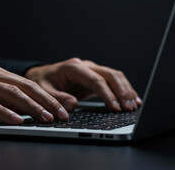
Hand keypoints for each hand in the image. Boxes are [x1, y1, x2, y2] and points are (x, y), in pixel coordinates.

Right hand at [0, 65, 68, 123]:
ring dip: (31, 107)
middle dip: (46, 101)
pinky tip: (17, 120)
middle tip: (62, 114)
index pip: (27, 84)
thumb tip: (24, 111)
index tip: (63, 108)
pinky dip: (5, 112)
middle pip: (24, 86)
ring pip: (10, 93)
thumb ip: (0, 97)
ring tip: (46, 118)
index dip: (47, 96)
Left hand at [25, 58, 141, 111]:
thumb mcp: (42, 91)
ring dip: (126, 90)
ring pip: (115, 76)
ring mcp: (92, 70)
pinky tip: (132, 100)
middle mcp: (85, 66)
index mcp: (73, 67)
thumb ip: (56, 98)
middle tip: (129, 108)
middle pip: (110, 75)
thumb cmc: (41, 83)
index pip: (95, 79)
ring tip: (134, 106)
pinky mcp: (96, 78)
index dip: (107, 94)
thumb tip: (72, 104)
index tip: (115, 107)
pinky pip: (114, 81)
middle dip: (122, 91)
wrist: (41, 76)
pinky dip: (124, 90)